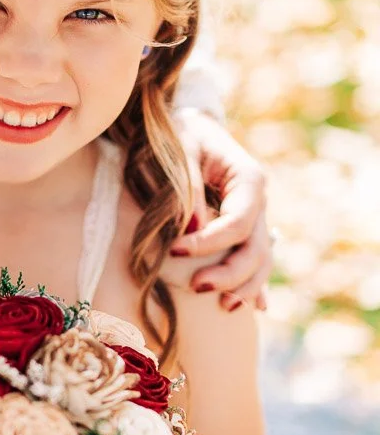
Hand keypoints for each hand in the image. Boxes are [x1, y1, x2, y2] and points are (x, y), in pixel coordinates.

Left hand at [172, 109, 269, 311]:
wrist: (190, 126)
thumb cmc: (182, 134)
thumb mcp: (181, 149)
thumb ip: (187, 186)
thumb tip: (192, 229)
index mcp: (249, 179)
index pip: (237, 223)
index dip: (209, 242)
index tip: (174, 249)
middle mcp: (257, 201)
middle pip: (255, 248)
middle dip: (229, 272)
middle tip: (196, 286)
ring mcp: (255, 217)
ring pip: (261, 259)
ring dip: (244, 286)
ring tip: (222, 306)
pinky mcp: (245, 229)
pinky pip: (256, 260)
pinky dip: (255, 284)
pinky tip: (255, 308)